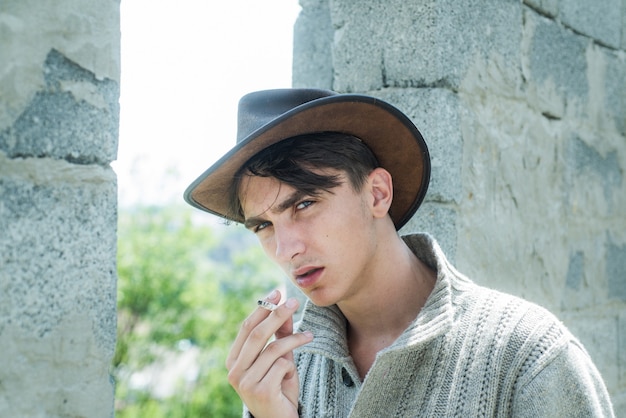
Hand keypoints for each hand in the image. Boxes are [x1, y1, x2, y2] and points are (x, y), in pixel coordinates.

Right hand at [226, 290, 312, 417]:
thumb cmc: (279, 389)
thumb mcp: (279, 359)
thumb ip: (279, 336)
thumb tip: (284, 308)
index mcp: (233, 361)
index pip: (246, 328)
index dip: (261, 309)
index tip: (277, 293)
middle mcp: (234, 371)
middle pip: (257, 334)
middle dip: (277, 315)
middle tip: (294, 302)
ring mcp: (245, 383)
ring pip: (273, 349)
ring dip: (294, 340)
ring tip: (309, 336)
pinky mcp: (261, 391)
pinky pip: (281, 366)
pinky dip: (290, 367)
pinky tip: (290, 377)